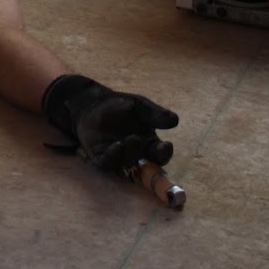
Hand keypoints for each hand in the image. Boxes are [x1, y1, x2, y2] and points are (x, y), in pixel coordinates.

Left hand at [43, 74, 178, 172]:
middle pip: (147, 164)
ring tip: (132, 139)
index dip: (164, 152)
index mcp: (149, 143)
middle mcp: (135, 154)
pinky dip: (113, 156)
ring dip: (131, 153)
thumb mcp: (140, 106)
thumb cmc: (120, 106)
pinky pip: (108, 162)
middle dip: (150, 159)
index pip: (160, 153)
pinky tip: (117, 145)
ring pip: (128, 162)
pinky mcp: (101, 157)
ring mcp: (118, 157)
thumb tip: (175, 120)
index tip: (166, 145)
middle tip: (153, 148)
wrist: (93, 103)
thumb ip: (155, 113)